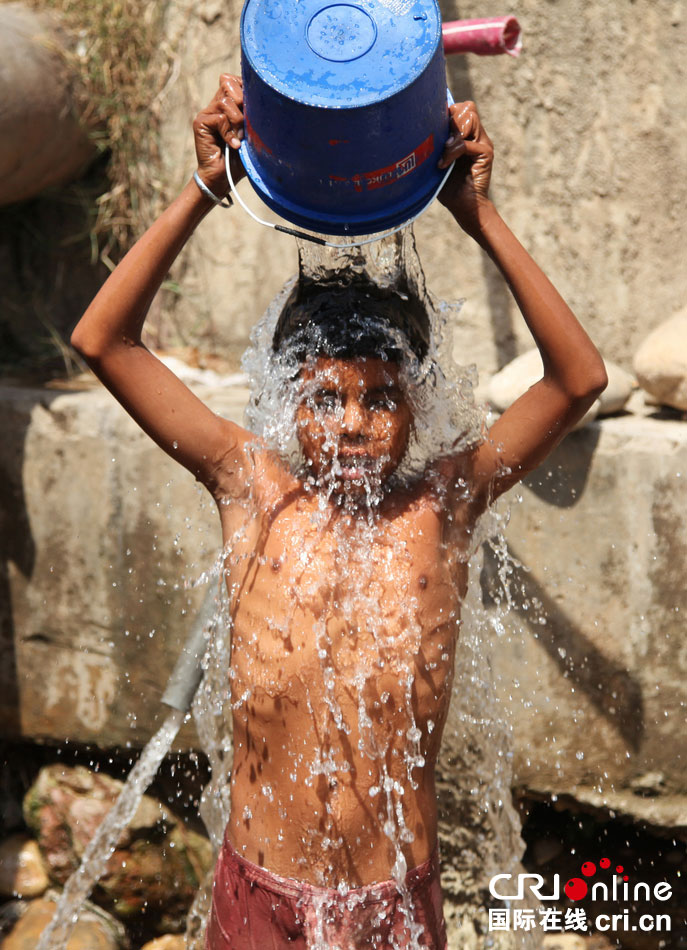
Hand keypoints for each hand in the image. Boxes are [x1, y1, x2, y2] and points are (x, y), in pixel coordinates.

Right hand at [193, 74, 245, 198]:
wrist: (222, 179)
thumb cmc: (240, 159)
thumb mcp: (252, 135)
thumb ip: (255, 118)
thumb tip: (269, 102)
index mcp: (229, 104)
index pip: (234, 80)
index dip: (245, 87)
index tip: (254, 107)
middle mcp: (216, 105)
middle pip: (228, 82)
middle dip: (242, 101)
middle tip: (247, 123)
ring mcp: (207, 113)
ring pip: (226, 100)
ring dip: (238, 120)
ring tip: (240, 138)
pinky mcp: (200, 123)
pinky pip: (220, 118)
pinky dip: (229, 132)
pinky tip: (233, 145)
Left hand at [437, 101, 493, 230]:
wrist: (463, 207)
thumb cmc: (447, 186)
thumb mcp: (435, 160)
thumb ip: (433, 143)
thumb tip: (415, 128)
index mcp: (466, 134)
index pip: (460, 108)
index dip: (446, 113)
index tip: (432, 130)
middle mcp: (476, 135)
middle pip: (466, 108)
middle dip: (449, 121)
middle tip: (440, 143)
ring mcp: (483, 143)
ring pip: (469, 118)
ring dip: (452, 134)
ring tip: (443, 153)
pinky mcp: (486, 153)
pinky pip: (466, 143)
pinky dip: (452, 152)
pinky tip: (443, 165)